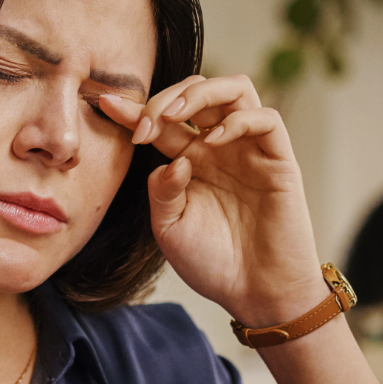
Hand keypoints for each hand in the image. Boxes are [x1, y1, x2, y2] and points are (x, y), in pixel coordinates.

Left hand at [99, 75, 325, 325]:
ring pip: (234, 89)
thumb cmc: (211, 263)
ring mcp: (249, 151)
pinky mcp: (278, 161)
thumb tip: (170, 159)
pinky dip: (238, 120)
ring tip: (173, 116)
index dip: (133, 109)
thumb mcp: (169, 228)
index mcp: (189, 160)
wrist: (254, 294)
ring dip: (199, 93)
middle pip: (195, 92)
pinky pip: (266, 119)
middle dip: (163, 99)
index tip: (104, 102)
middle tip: (143, 125)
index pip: (161, 122)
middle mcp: (218, 148)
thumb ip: (161, 191)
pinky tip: (213, 140)